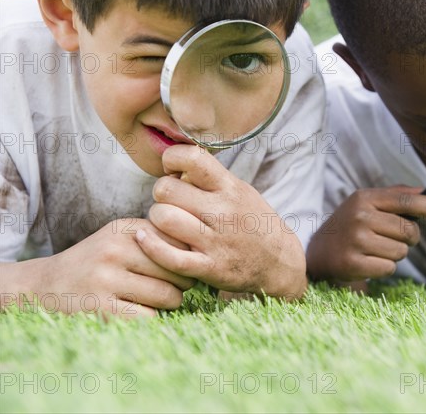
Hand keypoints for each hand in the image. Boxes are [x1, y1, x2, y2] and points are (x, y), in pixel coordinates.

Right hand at [0, 219, 195, 316]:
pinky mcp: (102, 309)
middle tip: (176, 286)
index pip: (178, 241)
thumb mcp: (121, 237)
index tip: (184, 265)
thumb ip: (157, 237)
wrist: (44, 286)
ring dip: (172, 303)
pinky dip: (154, 318)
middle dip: (184, 282)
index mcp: (124, 228)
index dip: (187, 257)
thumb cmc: (97, 262)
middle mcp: (115, 249)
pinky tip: (143, 312)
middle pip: (178, 269)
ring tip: (162, 299)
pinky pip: (150, 317)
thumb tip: (203, 250)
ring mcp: (106, 279)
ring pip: (168, 296)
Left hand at [135, 145, 306, 299]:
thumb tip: (175, 167)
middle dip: (161, 194)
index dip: (172, 159)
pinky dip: (151, 246)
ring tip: (166, 223)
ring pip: (163, 219)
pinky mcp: (209, 268)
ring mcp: (216, 241)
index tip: (173, 170)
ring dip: (156, 220)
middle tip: (170, 203)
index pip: (192, 158)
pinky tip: (146, 239)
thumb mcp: (240, 191)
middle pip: (167, 190)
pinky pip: (169, 256)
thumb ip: (210, 179)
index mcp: (230, 188)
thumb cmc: (252, 222)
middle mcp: (223, 211)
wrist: (278, 262)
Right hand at [306, 186, 425, 281]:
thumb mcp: (365, 204)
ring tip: (374, 250)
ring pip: (401, 252)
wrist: (318, 252)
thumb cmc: (349, 226)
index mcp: (364, 198)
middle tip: (390, 238)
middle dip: (408, 238)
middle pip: (408, 230)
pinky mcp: (353, 263)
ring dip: (394, 254)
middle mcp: (360, 216)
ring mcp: (356, 240)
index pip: (405, 200)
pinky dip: (383, 268)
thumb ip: (395, 196)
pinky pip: (389, 268)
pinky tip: (368, 262)